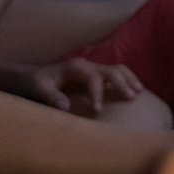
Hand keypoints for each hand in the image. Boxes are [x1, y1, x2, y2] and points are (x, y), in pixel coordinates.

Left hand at [27, 57, 142, 116]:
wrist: (34, 76)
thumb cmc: (37, 82)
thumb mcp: (39, 89)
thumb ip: (52, 96)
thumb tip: (67, 107)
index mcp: (76, 67)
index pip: (93, 77)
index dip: (98, 92)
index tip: (98, 109)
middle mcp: (88, 64)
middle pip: (112, 70)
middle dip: (122, 84)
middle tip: (131, 98)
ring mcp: (94, 68)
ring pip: (118, 69)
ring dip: (129, 79)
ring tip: (138, 92)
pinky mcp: (96, 74)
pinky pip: (116, 73)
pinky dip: (127, 79)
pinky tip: (134, 89)